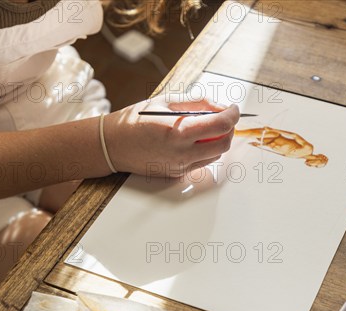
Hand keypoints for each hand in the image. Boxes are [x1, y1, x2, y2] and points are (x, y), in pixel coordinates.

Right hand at [104, 95, 239, 176]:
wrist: (112, 145)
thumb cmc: (134, 121)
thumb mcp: (165, 102)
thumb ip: (197, 103)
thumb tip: (220, 106)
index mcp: (179, 132)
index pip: (220, 125)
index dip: (232, 115)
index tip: (234, 108)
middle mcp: (182, 154)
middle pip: (223, 144)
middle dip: (229, 129)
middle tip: (225, 117)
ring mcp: (180, 167)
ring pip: (215, 155)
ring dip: (218, 140)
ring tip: (208, 127)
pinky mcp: (178, 174)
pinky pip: (202, 162)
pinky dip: (206, 150)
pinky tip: (195, 139)